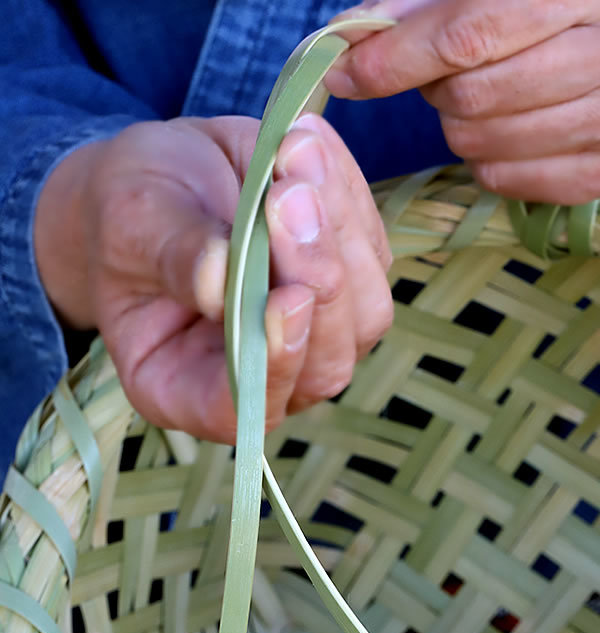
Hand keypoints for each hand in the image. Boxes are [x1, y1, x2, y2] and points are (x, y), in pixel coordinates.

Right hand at [34, 114, 391, 442]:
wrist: (164, 181)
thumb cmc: (129, 213)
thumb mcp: (132, 222)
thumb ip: (173, 254)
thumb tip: (220, 277)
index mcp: (182, 385)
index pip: (237, 410)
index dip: (272, 367)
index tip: (286, 298)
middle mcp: (259, 375)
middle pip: (323, 366)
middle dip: (318, 281)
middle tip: (290, 197)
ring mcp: (310, 336)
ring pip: (364, 314)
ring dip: (341, 231)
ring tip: (299, 155)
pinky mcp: (344, 286)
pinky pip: (371, 252)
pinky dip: (350, 196)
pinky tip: (311, 145)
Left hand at [327, 0, 599, 203]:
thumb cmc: (552, 6)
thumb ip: (428, 1)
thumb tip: (351, 33)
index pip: (469, 35)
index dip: (396, 59)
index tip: (344, 71)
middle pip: (469, 98)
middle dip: (436, 87)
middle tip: (449, 69)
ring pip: (480, 144)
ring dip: (459, 124)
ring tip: (486, 94)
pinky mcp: (597, 171)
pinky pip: (503, 180)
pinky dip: (486, 159)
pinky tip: (506, 128)